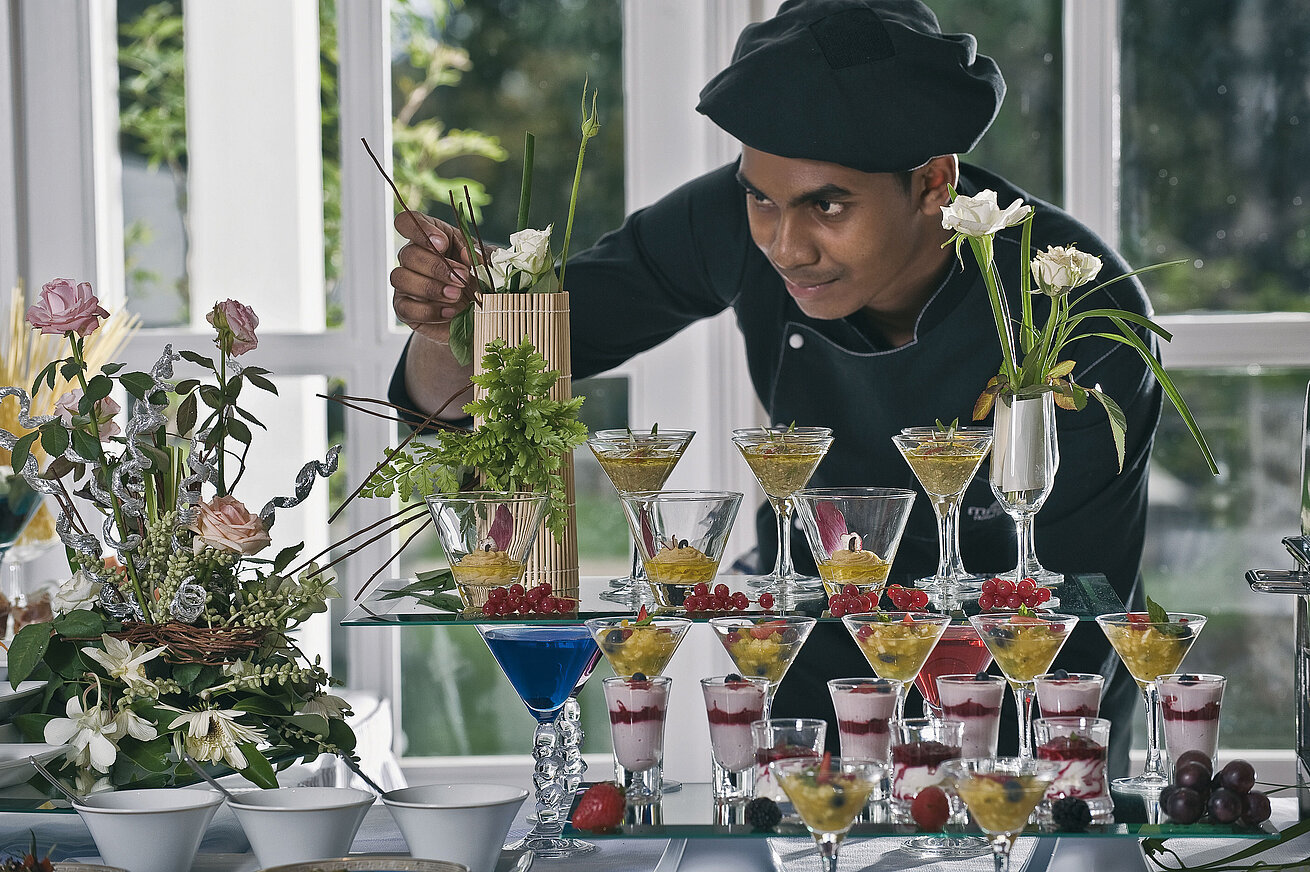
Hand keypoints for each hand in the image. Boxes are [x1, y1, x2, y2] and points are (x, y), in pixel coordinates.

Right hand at [391, 211, 479, 343]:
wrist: (478, 313)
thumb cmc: (477, 280)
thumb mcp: (484, 262)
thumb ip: (479, 255)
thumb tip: (469, 254)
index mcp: (429, 237)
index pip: (407, 221)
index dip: (419, 230)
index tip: (442, 244)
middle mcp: (412, 257)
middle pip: (407, 254)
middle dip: (436, 267)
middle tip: (462, 278)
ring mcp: (405, 283)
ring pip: (401, 278)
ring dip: (430, 287)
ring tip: (456, 295)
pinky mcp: (404, 308)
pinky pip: (406, 308)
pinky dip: (429, 311)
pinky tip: (449, 312)